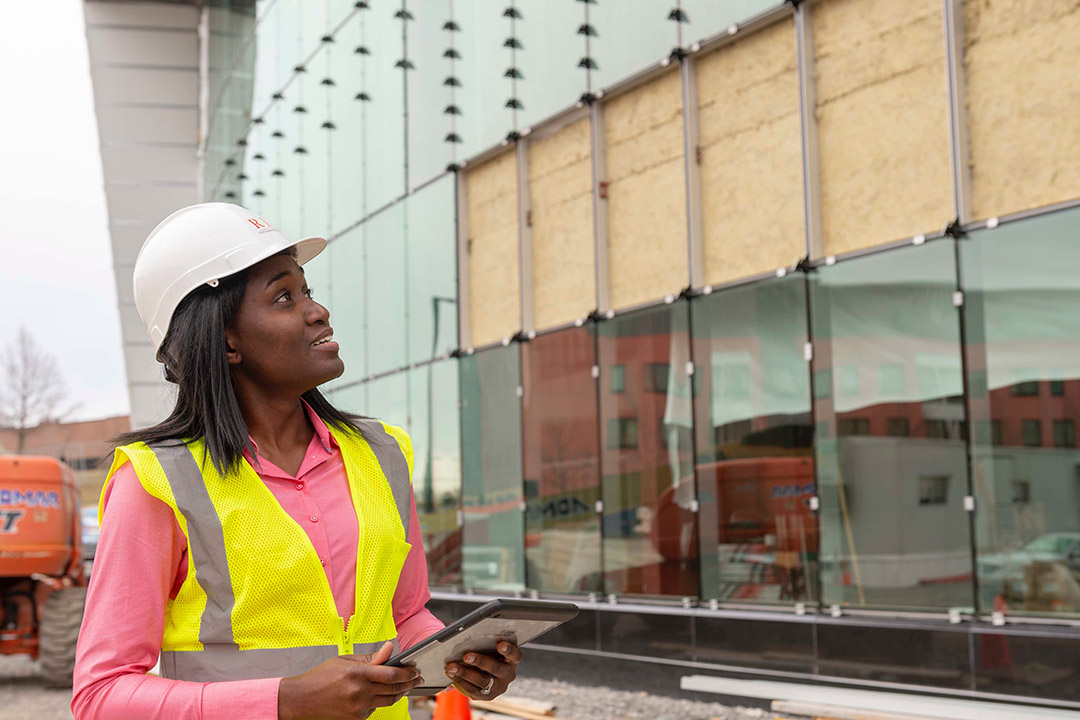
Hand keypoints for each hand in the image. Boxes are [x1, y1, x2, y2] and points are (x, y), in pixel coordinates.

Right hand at [278, 642, 423, 719]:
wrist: (302, 699)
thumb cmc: (321, 677)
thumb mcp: (345, 660)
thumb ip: (370, 657)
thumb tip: (390, 649)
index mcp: (357, 673)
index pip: (391, 674)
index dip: (407, 673)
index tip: (415, 669)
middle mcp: (359, 692)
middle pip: (393, 689)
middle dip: (409, 683)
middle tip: (417, 678)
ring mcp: (358, 708)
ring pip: (388, 701)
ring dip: (400, 693)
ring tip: (405, 686)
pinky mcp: (356, 719)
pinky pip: (375, 708)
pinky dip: (380, 701)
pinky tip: (379, 694)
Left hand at [445, 641, 522, 700]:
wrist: (490, 674)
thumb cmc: (491, 655)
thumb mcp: (493, 649)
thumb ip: (487, 644)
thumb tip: (469, 636)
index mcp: (512, 660)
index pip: (515, 655)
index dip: (509, 650)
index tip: (500, 644)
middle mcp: (508, 674)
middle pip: (496, 668)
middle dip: (480, 661)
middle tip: (466, 656)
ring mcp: (499, 686)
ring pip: (482, 680)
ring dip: (465, 673)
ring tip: (452, 667)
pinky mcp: (488, 695)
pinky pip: (474, 690)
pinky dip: (461, 681)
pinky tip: (452, 675)